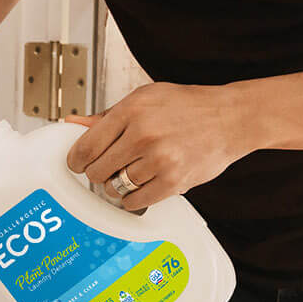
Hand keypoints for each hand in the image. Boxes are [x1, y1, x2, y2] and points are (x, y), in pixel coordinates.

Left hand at [64, 82, 250, 211]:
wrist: (230, 118)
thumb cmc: (187, 106)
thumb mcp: (144, 99)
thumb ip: (106, 117)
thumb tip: (72, 124)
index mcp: (131, 110)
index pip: (86, 146)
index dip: (76, 160)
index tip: (78, 163)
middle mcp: (143, 135)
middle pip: (97, 171)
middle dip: (98, 172)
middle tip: (108, 167)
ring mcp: (159, 159)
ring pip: (115, 188)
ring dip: (117, 186)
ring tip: (129, 174)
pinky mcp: (174, 181)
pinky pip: (136, 202)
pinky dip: (132, 199)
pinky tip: (139, 187)